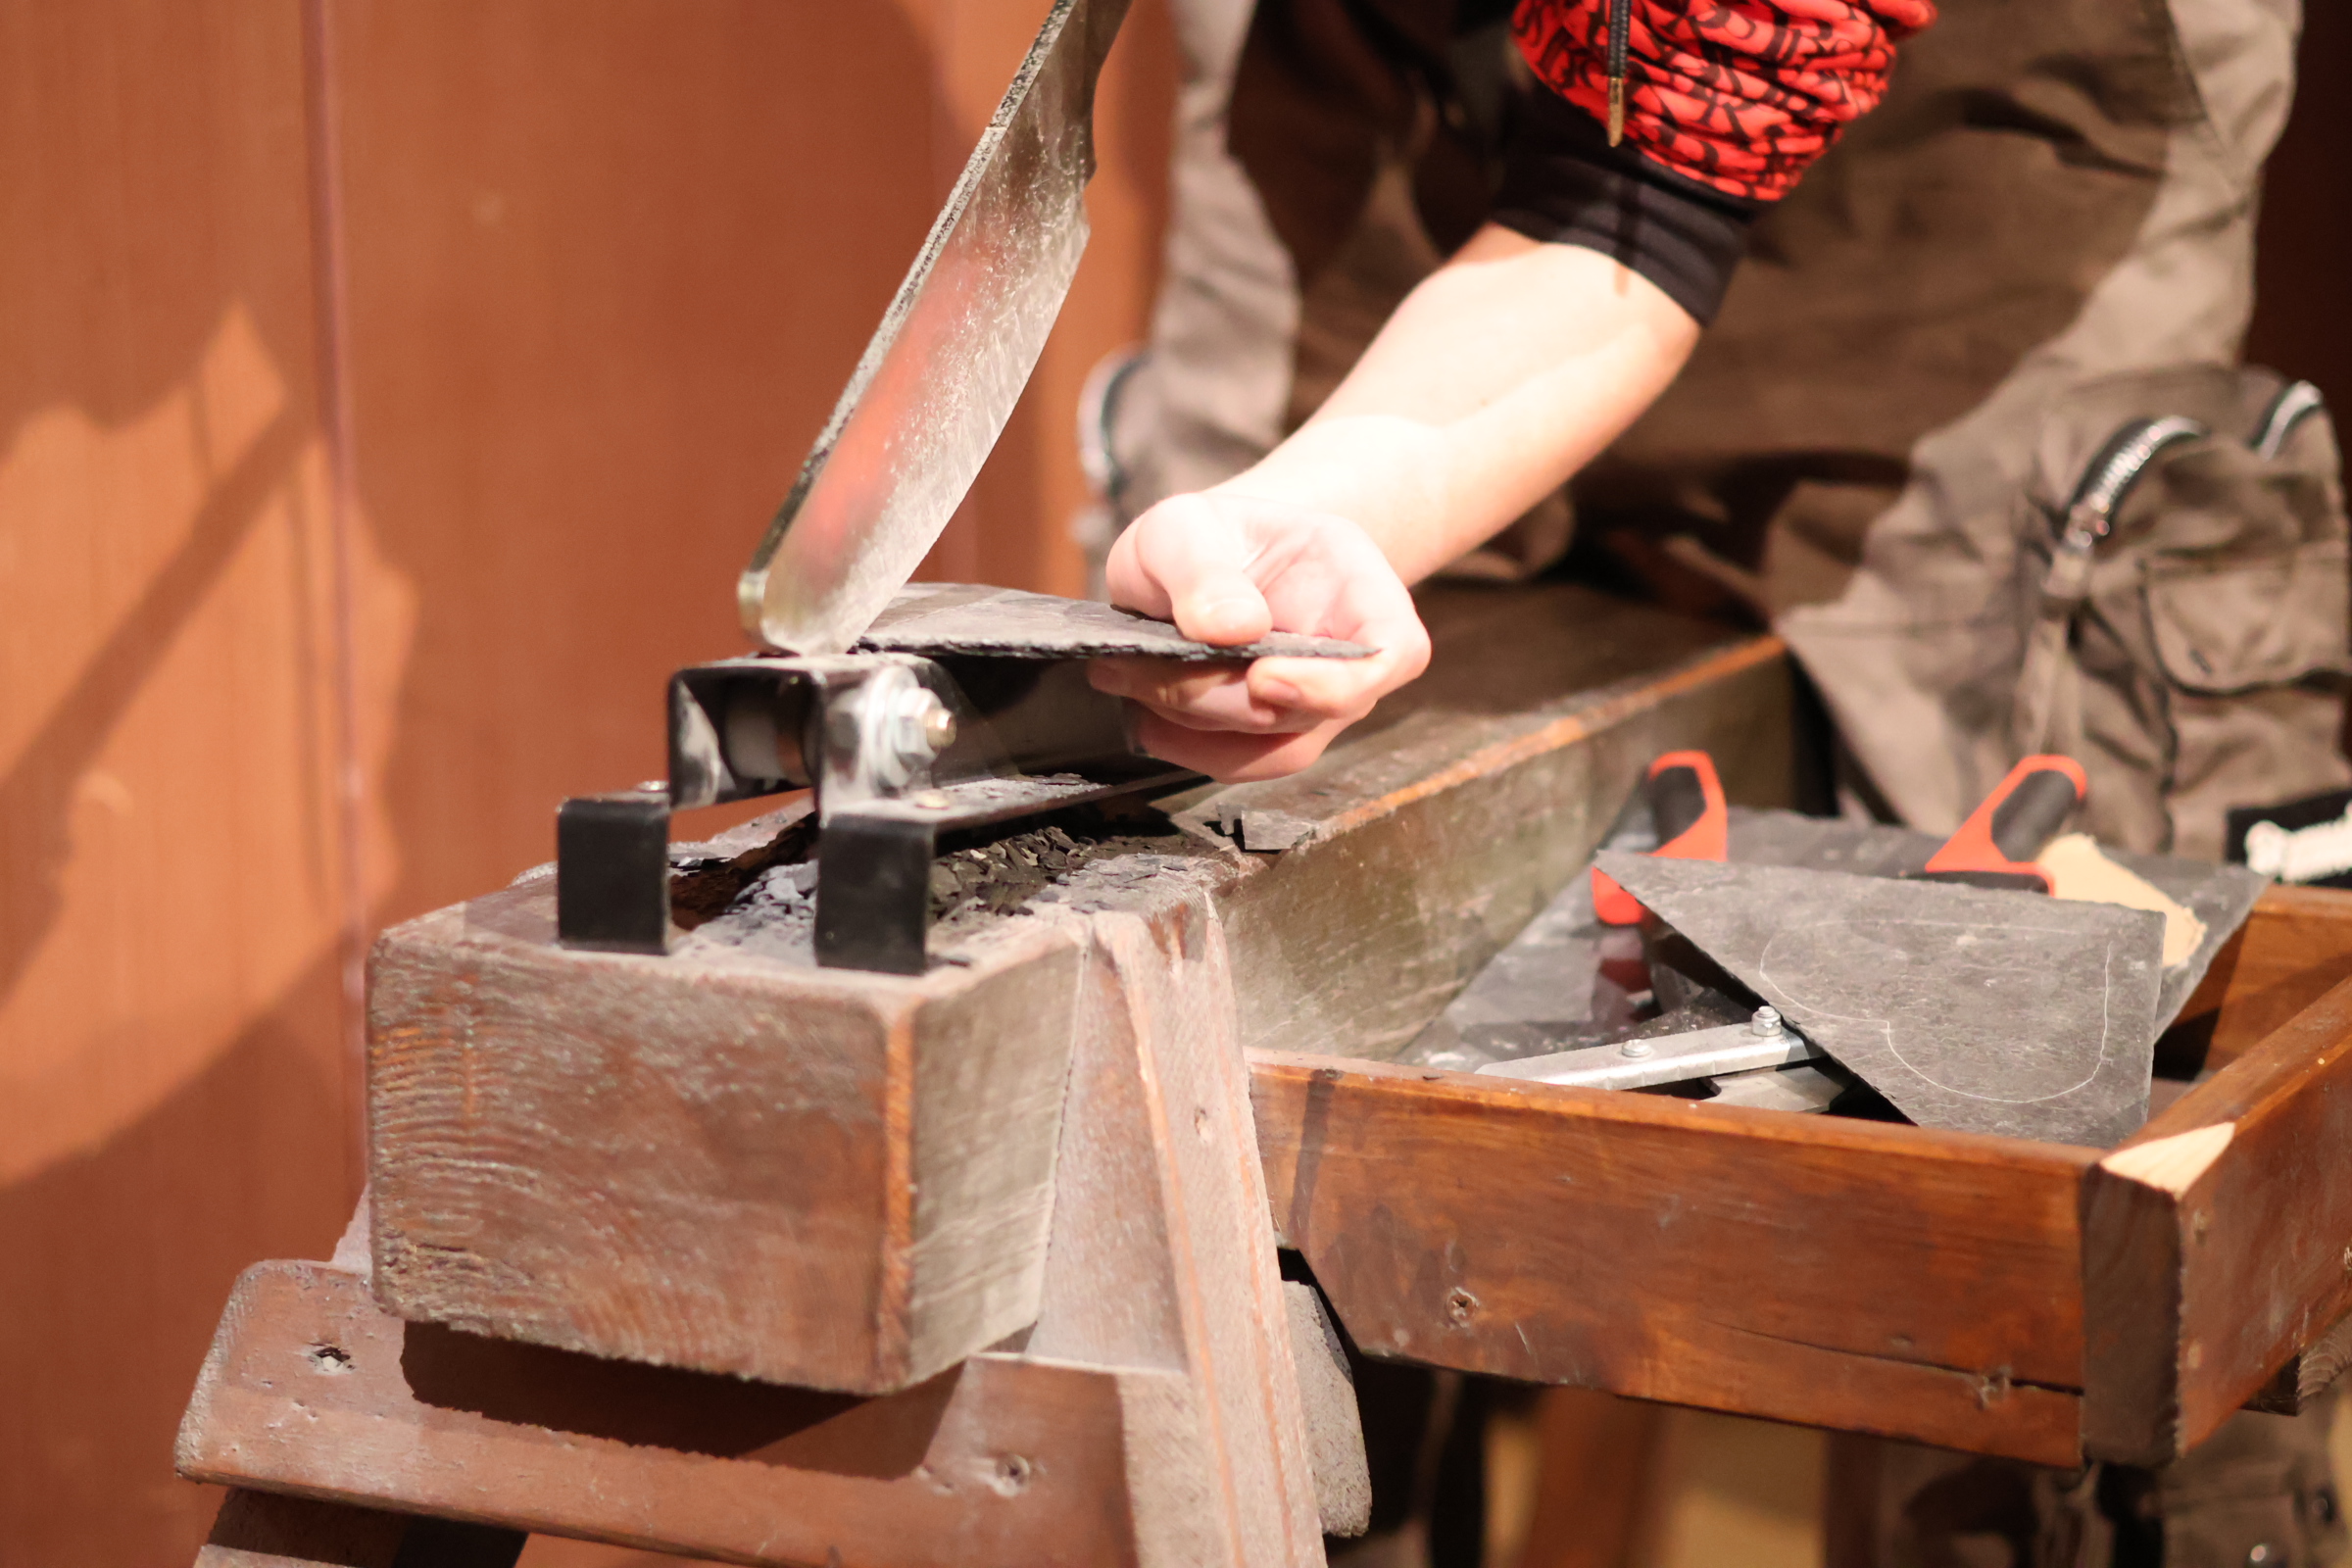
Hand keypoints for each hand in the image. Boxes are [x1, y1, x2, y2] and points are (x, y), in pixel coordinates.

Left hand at [1090, 491, 1430, 780]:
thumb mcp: (1183, 525)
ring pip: (1272, 748)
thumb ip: (1201, 567)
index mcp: (1358, 587)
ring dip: (1194, 722)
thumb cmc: (1205, 538)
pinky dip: (1182, 744)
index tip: (1262, 676)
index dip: (1339, 682)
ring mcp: (1314, 704)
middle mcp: (1348, 659)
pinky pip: (1237, 762)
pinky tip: (1140, 707)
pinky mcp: (1267, 736)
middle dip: (1221, 693)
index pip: (1394, 651)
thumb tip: (1233, 627)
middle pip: (1312, 710)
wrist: (1192, 564)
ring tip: (1130, 676)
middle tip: (1144, 660)